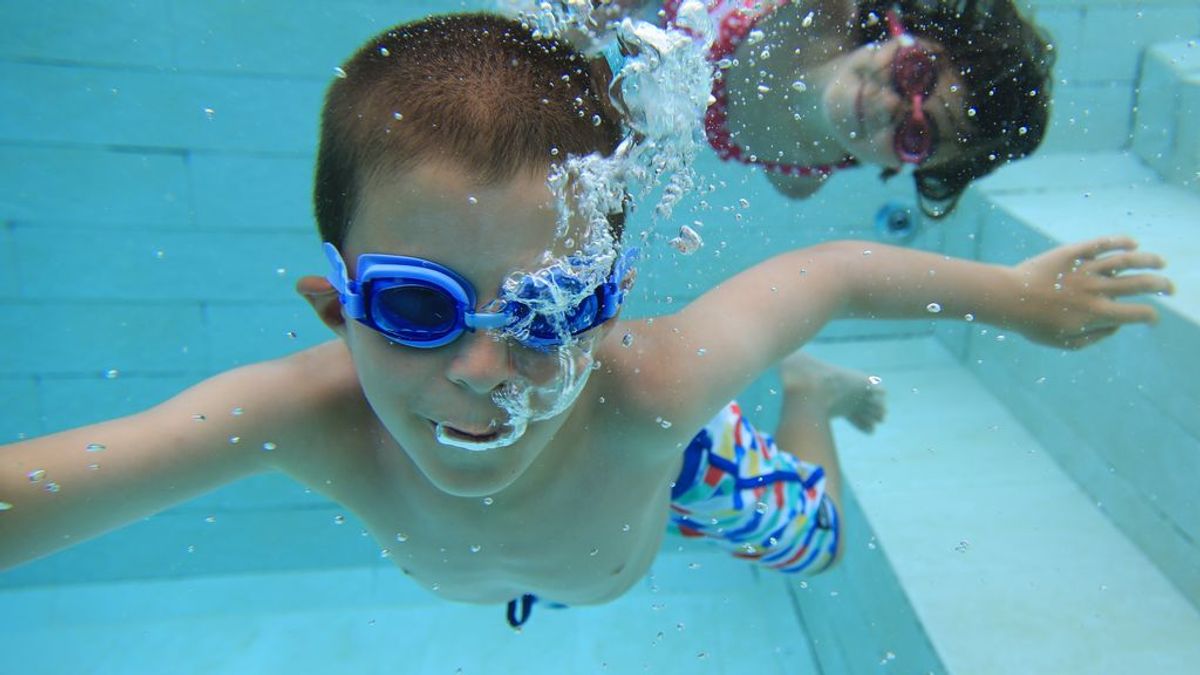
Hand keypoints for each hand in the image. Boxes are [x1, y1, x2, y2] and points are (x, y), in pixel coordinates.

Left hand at [1011, 236, 1172, 348]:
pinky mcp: (1072, 253)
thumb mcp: (1065, 343)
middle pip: (1140, 284)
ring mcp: (1085, 269)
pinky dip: (1119, 241)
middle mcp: (1097, 290)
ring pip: (1126, 260)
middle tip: (1169, 287)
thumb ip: (1095, 337)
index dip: (1151, 317)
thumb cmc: (1034, 325)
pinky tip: (1131, 243)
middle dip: (1161, 285)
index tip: (1152, 318)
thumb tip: (1116, 326)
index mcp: (1097, 314)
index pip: (1137, 314)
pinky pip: (1100, 244)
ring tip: (1160, 262)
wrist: (1007, 298)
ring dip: (1148, 260)